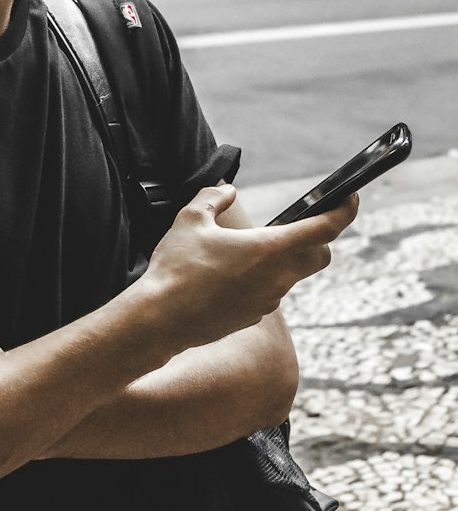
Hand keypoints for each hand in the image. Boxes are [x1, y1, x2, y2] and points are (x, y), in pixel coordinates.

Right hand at [140, 183, 358, 355]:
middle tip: (298, 225)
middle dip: (318, 239)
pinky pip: (268, 293)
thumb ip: (213, 198)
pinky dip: (260, 280)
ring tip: (246, 248)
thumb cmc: (176, 268)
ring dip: (282, 260)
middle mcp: (277, 277)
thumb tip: (227, 190)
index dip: (344, 211)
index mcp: (268, 249)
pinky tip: (228, 275)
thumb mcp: (190, 219)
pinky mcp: (253, 316)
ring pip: (291, 275)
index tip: (349, 199)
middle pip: (320, 256)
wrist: (160, 320)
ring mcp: (267, 301)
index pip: (325, 229)